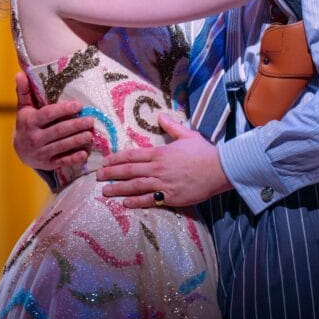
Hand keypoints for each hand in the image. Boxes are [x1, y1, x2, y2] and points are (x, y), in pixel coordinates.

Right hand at [12, 70, 93, 170]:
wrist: (20, 150)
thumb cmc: (27, 123)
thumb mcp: (24, 108)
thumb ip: (24, 91)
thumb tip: (19, 73)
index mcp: (30, 122)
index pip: (48, 114)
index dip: (64, 110)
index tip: (79, 105)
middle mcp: (34, 138)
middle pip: (59, 130)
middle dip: (76, 125)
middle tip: (91, 120)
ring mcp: (41, 152)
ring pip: (62, 146)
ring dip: (77, 140)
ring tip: (90, 134)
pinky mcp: (48, 164)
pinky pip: (62, 161)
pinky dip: (74, 158)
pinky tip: (84, 153)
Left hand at [96, 114, 231, 207]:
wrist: (220, 169)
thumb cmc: (204, 152)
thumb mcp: (187, 135)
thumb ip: (171, 127)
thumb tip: (160, 116)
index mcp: (160, 152)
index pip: (133, 155)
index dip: (117, 158)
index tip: (105, 161)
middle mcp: (158, 168)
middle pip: (130, 170)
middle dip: (112, 173)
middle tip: (98, 177)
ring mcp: (163, 183)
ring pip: (135, 185)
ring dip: (118, 188)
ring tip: (105, 191)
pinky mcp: (170, 197)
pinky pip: (149, 200)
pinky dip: (136, 201)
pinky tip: (125, 203)